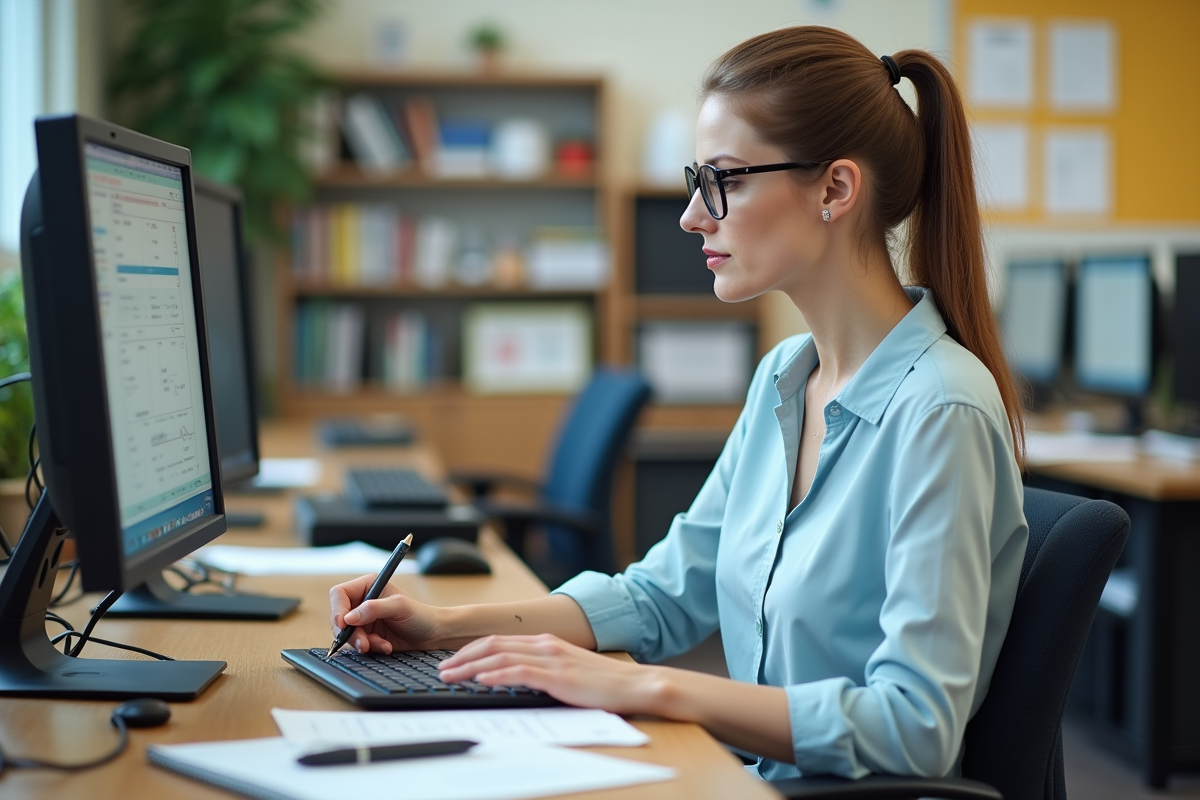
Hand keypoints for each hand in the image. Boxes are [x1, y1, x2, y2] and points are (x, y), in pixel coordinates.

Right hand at [328, 574, 440, 653]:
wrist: (432, 634)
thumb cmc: (420, 615)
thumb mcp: (399, 607)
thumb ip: (374, 609)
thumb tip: (349, 618)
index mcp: (368, 586)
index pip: (339, 594)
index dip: (338, 609)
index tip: (343, 625)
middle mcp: (362, 602)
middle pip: (339, 617)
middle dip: (350, 633)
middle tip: (363, 643)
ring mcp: (363, 620)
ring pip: (347, 634)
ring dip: (362, 642)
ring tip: (381, 644)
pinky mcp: (367, 636)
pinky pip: (358, 644)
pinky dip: (370, 648)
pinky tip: (386, 646)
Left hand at [436, 633, 664, 714]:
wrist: (632, 684)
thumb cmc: (601, 682)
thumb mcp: (565, 668)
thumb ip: (541, 667)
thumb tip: (512, 675)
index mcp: (545, 641)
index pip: (498, 640)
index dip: (471, 650)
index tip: (452, 661)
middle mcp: (545, 644)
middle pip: (493, 645)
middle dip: (463, 657)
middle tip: (442, 670)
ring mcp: (552, 659)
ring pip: (502, 656)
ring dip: (472, 666)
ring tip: (452, 676)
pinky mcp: (559, 676)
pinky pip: (522, 672)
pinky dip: (499, 674)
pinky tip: (483, 680)